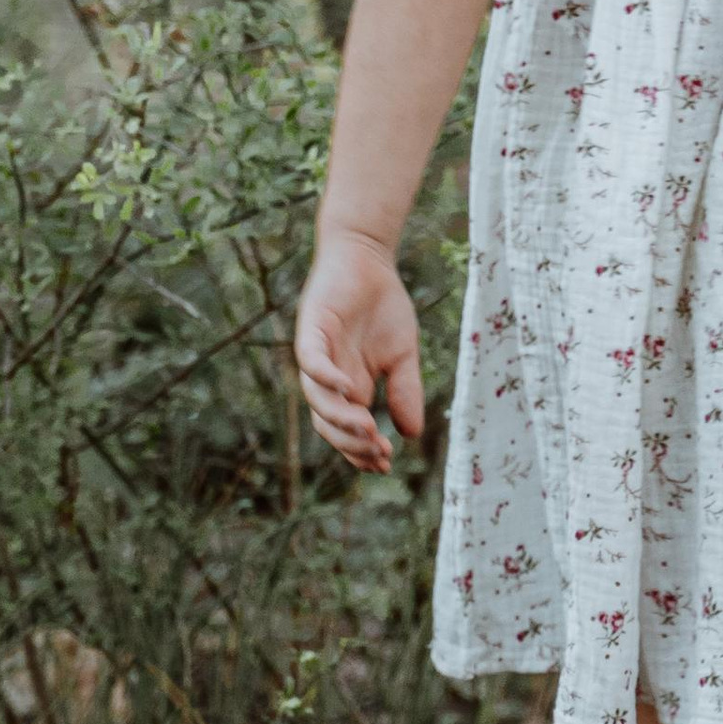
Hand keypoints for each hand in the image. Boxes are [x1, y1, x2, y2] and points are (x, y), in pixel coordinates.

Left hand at [295, 228, 425, 472]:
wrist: (368, 259)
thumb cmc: (383, 305)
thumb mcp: (403, 354)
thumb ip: (405, 391)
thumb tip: (411, 435)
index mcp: (349, 386)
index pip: (345, 430)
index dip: (360, 452)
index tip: (386, 464)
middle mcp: (328, 377)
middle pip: (328, 423)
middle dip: (351, 444)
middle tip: (379, 452)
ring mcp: (318, 354)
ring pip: (317, 399)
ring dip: (340, 418)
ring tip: (367, 429)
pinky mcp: (311, 330)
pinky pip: (310, 362)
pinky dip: (326, 378)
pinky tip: (349, 390)